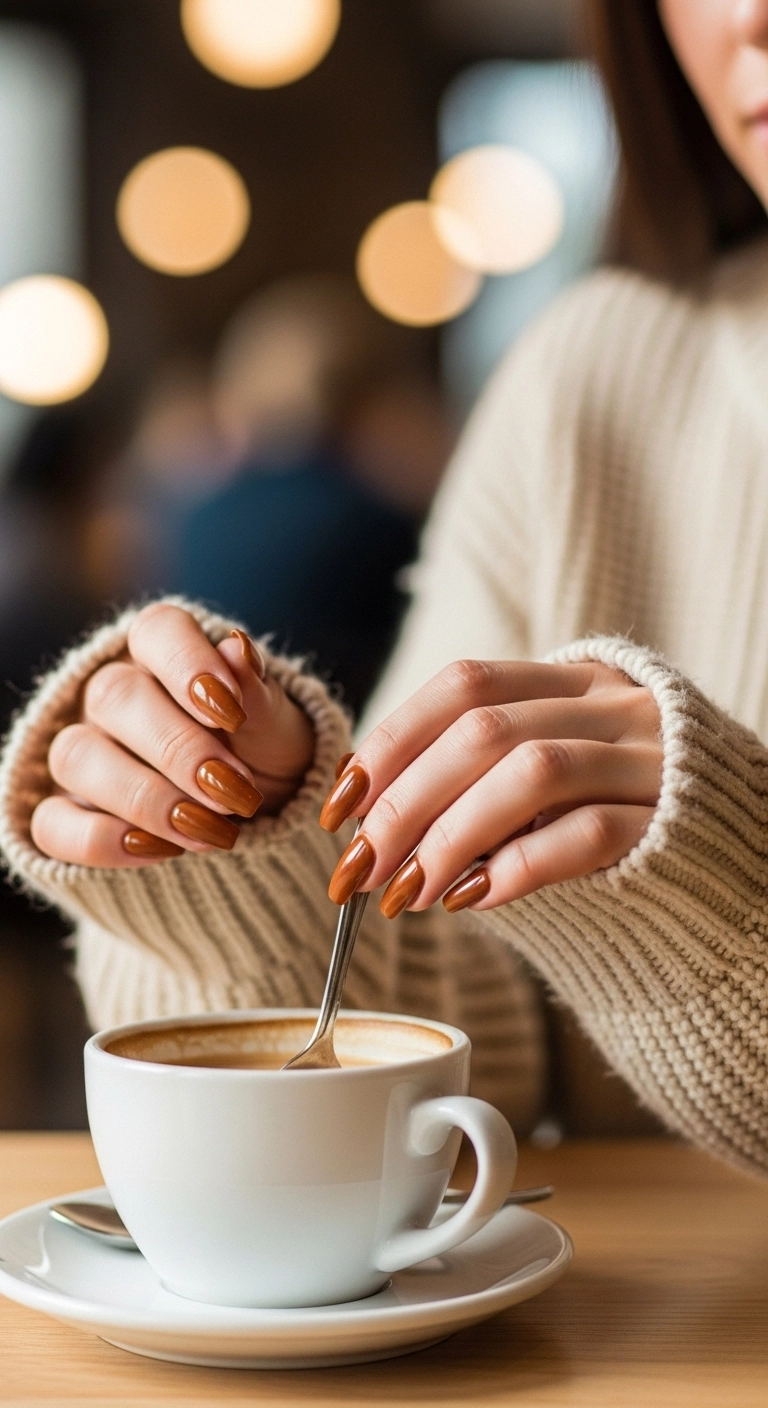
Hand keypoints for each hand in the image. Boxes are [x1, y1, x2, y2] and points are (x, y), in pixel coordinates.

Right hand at [31, 603, 314, 866]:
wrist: (261, 818)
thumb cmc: (264, 754)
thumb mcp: (278, 729)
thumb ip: (258, 695)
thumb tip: (238, 649)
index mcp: (165, 654)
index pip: (158, 631)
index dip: (189, 664)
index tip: (233, 713)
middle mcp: (112, 694)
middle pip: (114, 695)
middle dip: (180, 750)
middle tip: (237, 793)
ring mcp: (83, 750)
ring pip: (76, 756)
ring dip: (146, 799)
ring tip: (213, 832)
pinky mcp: (66, 811)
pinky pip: (52, 822)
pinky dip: (102, 842)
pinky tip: (162, 851)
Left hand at [319, 659, 661, 914]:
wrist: (738, 858)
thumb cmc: (622, 815)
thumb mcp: (556, 770)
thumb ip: (483, 774)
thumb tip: (370, 814)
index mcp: (574, 679)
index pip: (462, 684)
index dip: (392, 739)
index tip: (341, 801)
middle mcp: (613, 705)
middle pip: (481, 730)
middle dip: (404, 801)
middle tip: (359, 867)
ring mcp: (648, 760)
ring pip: (530, 773)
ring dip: (449, 836)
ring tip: (407, 892)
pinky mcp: (671, 823)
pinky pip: (587, 833)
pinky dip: (518, 866)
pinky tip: (474, 898)